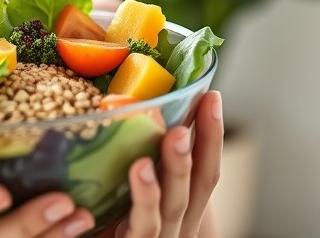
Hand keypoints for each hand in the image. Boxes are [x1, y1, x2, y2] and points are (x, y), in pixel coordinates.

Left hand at [106, 90, 223, 237]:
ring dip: (176, 167)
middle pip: (198, 187)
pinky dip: (143, 198)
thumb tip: (127, 112)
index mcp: (180, 213)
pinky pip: (141, 227)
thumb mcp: (129, 199)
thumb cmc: (108, 234)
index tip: (212, 95)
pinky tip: (138, 170)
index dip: (212, 134)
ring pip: (172, 205)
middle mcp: (176, 228)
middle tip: (204, 106)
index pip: (205, 171)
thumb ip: (137, 167)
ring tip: (174, 134)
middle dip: (204, 144)